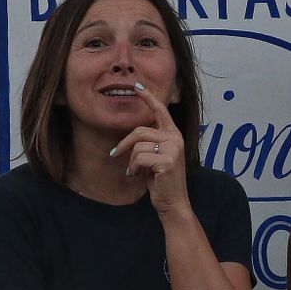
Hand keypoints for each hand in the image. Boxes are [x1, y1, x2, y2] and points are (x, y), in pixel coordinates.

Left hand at [112, 82, 187, 215]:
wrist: (173, 202)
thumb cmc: (161, 181)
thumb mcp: (156, 157)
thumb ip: (149, 143)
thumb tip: (131, 136)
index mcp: (174, 135)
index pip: (160, 111)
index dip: (148, 98)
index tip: (137, 86)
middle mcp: (176, 138)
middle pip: (140, 131)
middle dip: (124, 144)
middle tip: (114, 155)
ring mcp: (173, 149)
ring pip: (138, 146)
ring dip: (131, 162)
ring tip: (137, 172)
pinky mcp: (167, 161)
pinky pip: (139, 158)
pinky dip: (134, 169)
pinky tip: (139, 176)